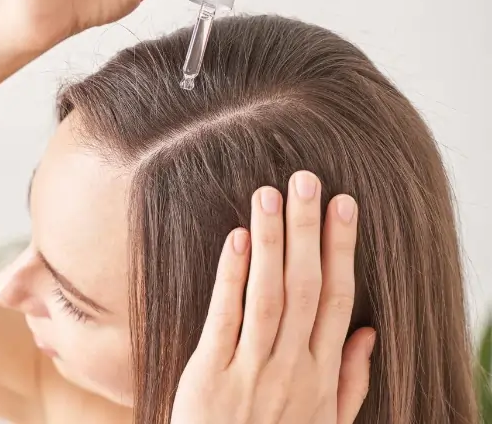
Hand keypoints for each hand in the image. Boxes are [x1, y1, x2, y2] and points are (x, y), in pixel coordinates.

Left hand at [171, 171, 375, 423]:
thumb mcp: (327, 423)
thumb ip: (350, 379)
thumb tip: (369, 330)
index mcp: (321, 374)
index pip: (337, 298)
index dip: (341, 249)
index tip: (343, 205)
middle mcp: (292, 367)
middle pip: (306, 288)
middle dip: (308, 230)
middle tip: (306, 179)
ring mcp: (251, 371)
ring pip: (268, 296)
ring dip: (272, 242)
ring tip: (270, 194)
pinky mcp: (210, 375)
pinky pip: (224, 318)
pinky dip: (231, 277)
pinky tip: (237, 239)